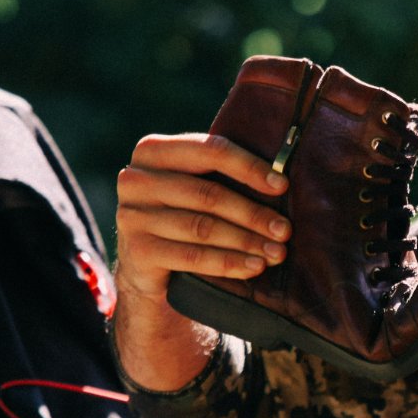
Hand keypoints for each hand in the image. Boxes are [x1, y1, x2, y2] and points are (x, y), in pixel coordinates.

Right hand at [115, 132, 291, 296]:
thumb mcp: (194, 186)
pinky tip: (253, 267)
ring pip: (202, 227)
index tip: (282, 186)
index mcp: (154, 151)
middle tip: (284, 230)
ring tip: (276, 252)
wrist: (147, 265)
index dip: (249, 167)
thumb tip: (281, 181)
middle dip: (253, 213)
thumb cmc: (183, 215)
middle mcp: (136, 179)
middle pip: (208, 194)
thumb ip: (221, 174)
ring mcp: (132, 215)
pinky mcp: (137, 250)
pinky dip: (228, 262)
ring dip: (246, 241)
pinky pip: (192, 256)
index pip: (209, 151)